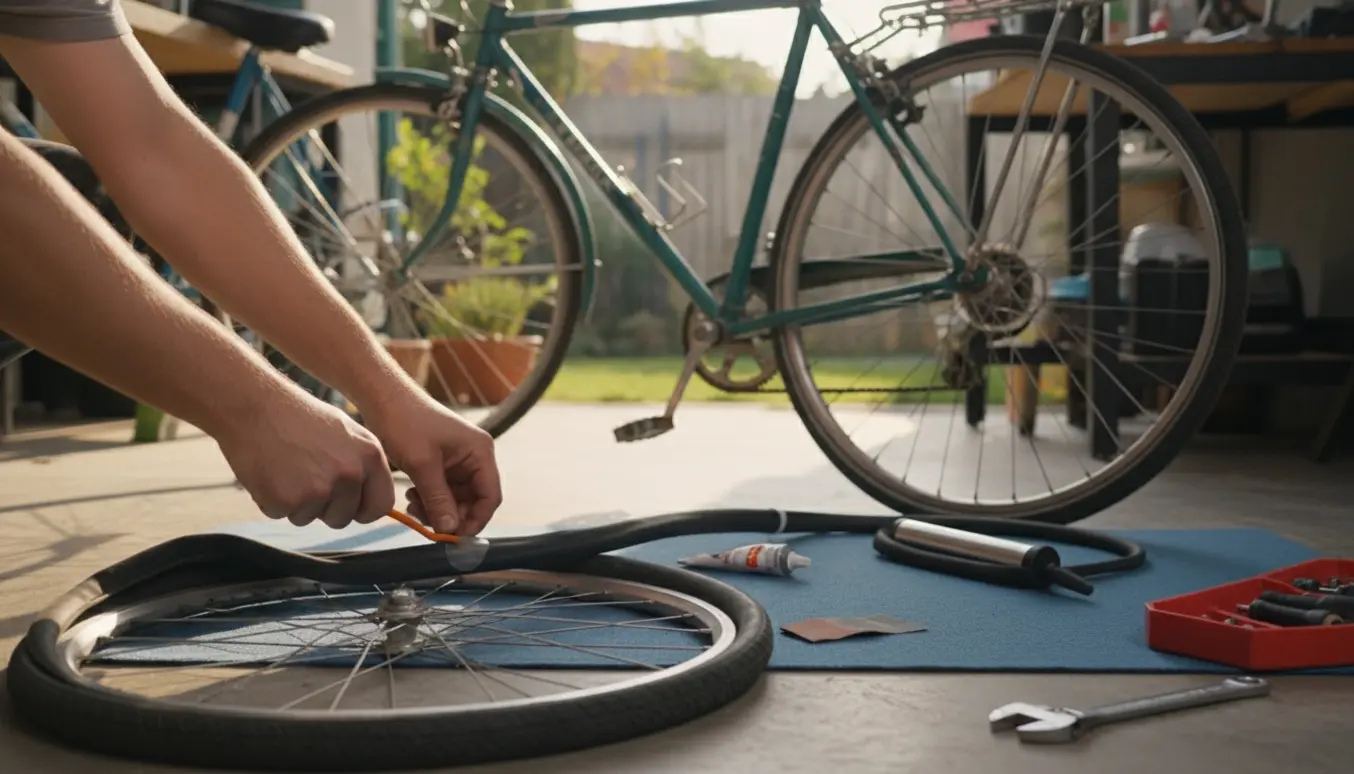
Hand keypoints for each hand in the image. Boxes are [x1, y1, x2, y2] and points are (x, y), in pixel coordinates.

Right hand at [216, 388, 396, 528]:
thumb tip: (373, 502)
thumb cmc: (297, 417)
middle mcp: (350, 474)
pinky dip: (270, 499)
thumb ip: (361, 467)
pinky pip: (281, 514)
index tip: (350, 508)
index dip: (363, 511)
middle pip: (343, 518)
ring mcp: (319, 489)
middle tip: (303, 476)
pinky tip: (268, 471)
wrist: (254, 404)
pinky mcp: (287, 500)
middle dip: (323, 508)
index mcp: (371, 456)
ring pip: (309, 518)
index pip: (380, 505)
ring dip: (295, 502)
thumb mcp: (345, 433)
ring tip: (285, 467)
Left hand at [362, 393, 501, 536]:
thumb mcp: (422, 464)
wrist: (383, 399)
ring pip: (456, 499)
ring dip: (438, 509)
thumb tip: (450, 529)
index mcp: (480, 452)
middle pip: (474, 500)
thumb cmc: (405, 422)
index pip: (490, 496)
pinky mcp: (442, 463)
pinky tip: (412, 496)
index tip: (454, 537)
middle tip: (427, 523)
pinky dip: (430, 499)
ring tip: (414, 506)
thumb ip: (438, 498)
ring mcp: (459, 460)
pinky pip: (443, 491)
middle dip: (452, 515)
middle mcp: (474, 457)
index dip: (476, 519)